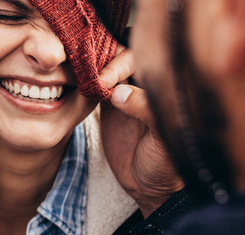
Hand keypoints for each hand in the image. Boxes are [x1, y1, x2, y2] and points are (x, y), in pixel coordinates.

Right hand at [98, 47, 183, 217]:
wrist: (149, 188)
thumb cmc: (165, 164)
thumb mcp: (162, 138)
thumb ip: (145, 110)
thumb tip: (118, 92)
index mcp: (163, 88)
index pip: (143, 59)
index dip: (124, 60)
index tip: (107, 78)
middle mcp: (145, 86)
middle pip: (124, 55)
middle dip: (106, 59)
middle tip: (93, 76)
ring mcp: (127, 93)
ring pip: (109, 67)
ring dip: (94, 66)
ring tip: (81, 73)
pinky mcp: (110, 105)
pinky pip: (98, 84)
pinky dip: (87, 79)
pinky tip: (78, 81)